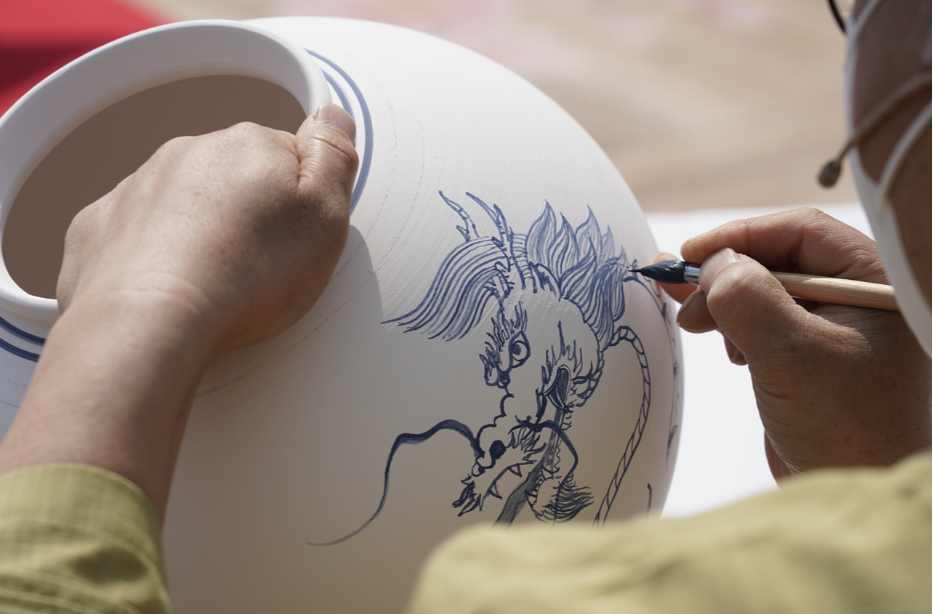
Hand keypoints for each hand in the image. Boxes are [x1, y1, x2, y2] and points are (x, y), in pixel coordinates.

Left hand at [0, 104, 358, 517]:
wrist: (150, 324)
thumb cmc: (247, 277)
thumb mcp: (325, 217)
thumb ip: (334, 157)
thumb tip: (332, 115)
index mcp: (249, 146)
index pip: (290, 155)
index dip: (303, 199)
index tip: (302, 237)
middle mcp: (190, 153)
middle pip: (235, 177)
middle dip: (250, 213)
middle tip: (265, 267)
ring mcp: (139, 187)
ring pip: (185, 202)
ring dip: (203, 231)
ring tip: (219, 285)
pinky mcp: (101, 226)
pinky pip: (137, 232)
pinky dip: (155, 255)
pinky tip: (172, 289)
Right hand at [656, 208, 930, 479]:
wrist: (857, 491)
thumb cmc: (847, 430)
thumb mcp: (793, 357)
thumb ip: (750, 301)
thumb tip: (713, 265)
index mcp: (874, 283)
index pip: (800, 232)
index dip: (740, 237)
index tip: (691, 254)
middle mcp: (857, 298)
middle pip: (778, 258)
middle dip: (724, 273)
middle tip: (680, 292)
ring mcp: (833, 327)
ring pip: (765, 289)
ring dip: (724, 300)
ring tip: (694, 323)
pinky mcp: (809, 355)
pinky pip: (764, 320)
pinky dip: (734, 323)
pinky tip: (722, 343)